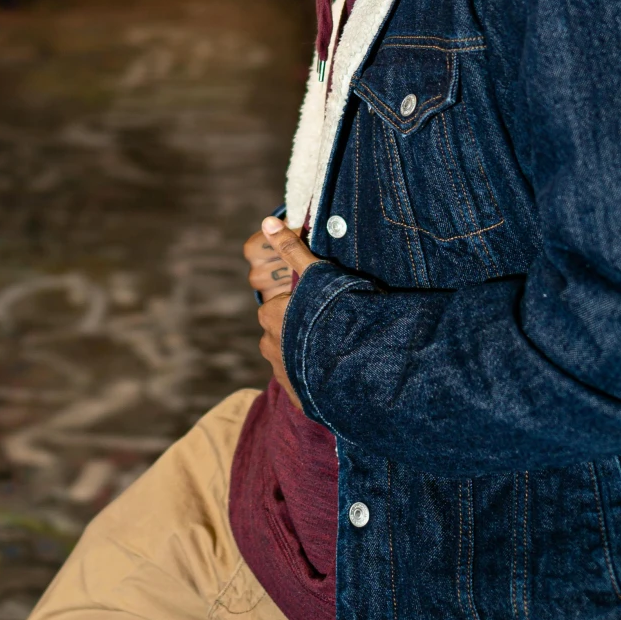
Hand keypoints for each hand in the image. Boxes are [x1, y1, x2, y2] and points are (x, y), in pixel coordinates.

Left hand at [247, 216, 320, 402]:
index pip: (279, 306)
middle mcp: (269, 346)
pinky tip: (335, 375)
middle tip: (330, 329)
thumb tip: (266, 221)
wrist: (354, 367)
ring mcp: (282, 374)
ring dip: (307, 356)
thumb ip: (291, 249)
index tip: (322, 308)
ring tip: (335, 352)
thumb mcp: (315, 274)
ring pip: (291, 359)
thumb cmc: (334, 314)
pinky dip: (315, 381)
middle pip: (283, 332)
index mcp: (271, 316)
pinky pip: (303, 385)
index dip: (301, 305)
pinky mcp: (298, 398)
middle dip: (301, 332)